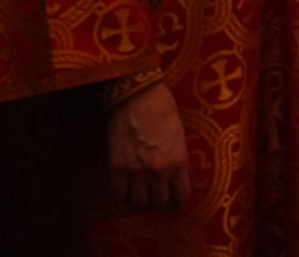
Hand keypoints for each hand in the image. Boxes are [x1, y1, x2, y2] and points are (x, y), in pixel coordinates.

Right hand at [107, 81, 190, 212]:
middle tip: (155, 195)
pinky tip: (124, 185)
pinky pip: (118, 194)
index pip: (181, 196)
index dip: (177, 200)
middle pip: (159, 204)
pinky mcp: (117, 167)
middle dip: (158, 201)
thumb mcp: (179, 135)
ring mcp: (136, 171)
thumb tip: (174, 176)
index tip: (173, 199)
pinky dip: (121, 193)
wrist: (138, 94)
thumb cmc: (162, 108)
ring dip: (139, 200)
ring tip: (139, 192)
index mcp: (178, 161)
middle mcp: (159, 171)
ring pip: (139, 203)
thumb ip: (177, 158)